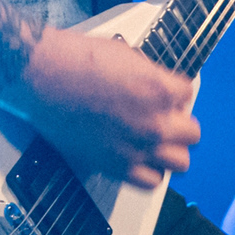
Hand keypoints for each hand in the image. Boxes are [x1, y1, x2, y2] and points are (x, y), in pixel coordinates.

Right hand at [5, 25, 199, 187]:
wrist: (43, 77)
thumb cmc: (76, 59)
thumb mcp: (124, 53)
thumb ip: (149, 73)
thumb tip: (157, 83)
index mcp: (159, 89)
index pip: (187, 94)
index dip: (174, 91)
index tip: (163, 92)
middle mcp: (154, 122)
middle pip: (192, 133)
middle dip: (178, 121)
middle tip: (162, 116)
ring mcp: (137, 148)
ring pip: (180, 162)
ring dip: (170, 149)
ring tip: (154, 140)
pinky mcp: (116, 166)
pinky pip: (151, 182)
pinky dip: (149, 171)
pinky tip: (138, 157)